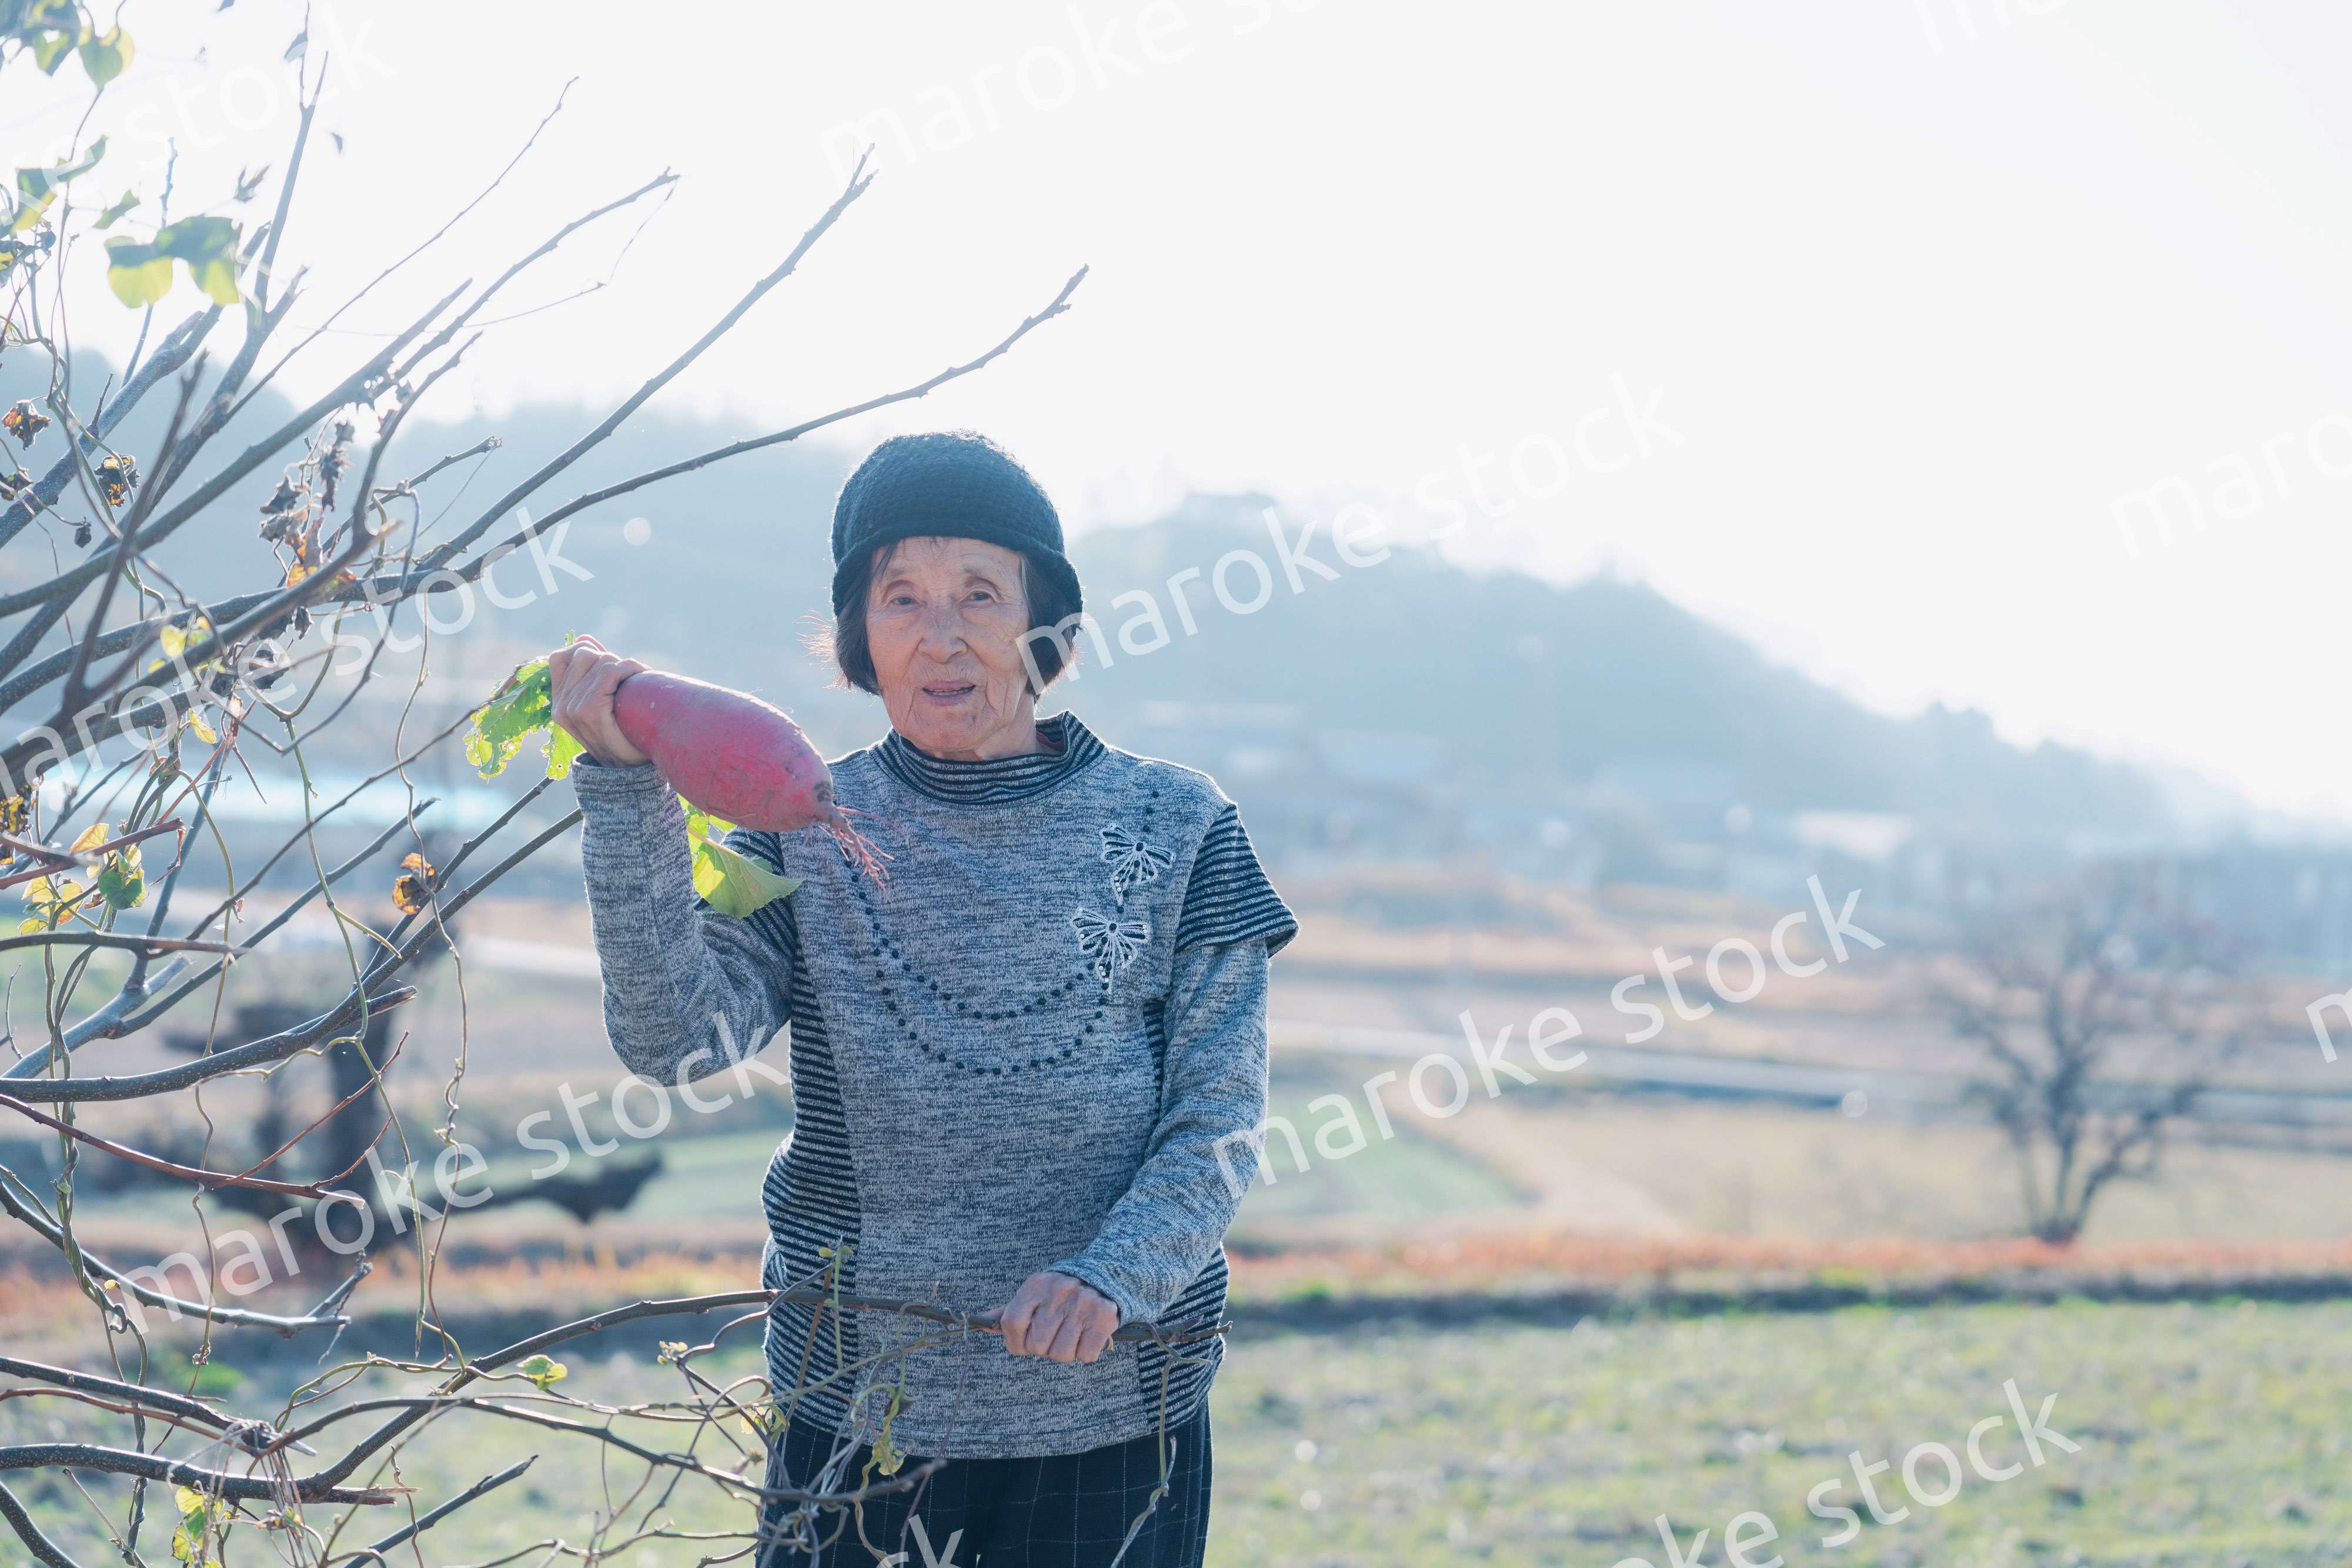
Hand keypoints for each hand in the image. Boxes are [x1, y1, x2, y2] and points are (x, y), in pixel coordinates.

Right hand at [546, 634, 651, 767]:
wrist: (629, 774)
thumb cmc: (621, 736)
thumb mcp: (601, 703)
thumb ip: (591, 671)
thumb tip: (585, 637)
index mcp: (559, 703)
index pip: (559, 657)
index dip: (586, 651)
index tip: (608, 664)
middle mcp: (561, 706)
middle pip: (582, 654)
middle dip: (608, 658)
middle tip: (626, 675)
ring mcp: (573, 709)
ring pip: (599, 661)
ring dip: (622, 664)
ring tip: (636, 678)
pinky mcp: (589, 710)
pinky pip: (610, 672)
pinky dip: (629, 668)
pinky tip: (641, 676)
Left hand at [995, 1272, 1118, 1363]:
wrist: (1103, 1278)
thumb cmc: (1059, 1295)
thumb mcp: (1033, 1295)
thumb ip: (1008, 1312)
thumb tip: (979, 1322)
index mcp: (1036, 1285)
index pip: (1011, 1323)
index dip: (1014, 1343)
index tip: (1022, 1345)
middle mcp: (1058, 1291)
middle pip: (1036, 1345)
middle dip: (1042, 1348)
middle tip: (1052, 1336)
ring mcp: (1082, 1304)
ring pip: (1061, 1354)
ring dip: (1064, 1353)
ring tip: (1069, 1336)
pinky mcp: (1103, 1317)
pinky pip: (1085, 1356)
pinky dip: (1084, 1353)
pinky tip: (1085, 1337)